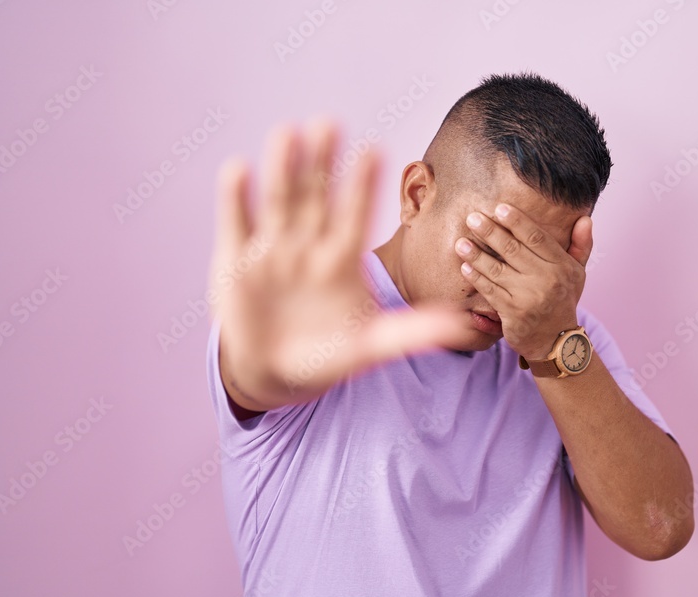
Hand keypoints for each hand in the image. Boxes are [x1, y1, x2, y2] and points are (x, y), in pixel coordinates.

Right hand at [210, 119, 468, 410]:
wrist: (273, 372)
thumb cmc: (326, 356)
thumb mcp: (369, 346)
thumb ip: (410, 333)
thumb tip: (462, 326)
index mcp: (342, 259)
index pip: (356, 215)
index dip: (362, 186)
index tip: (374, 150)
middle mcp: (309, 245)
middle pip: (316, 197)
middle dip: (321, 163)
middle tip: (329, 123)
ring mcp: (272, 250)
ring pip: (278, 201)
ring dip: (281, 168)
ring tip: (287, 133)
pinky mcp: (235, 261)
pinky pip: (235, 225)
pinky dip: (235, 199)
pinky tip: (237, 169)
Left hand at [453, 203, 592, 359]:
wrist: (556, 342)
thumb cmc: (563, 301)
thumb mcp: (577, 274)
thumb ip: (581, 245)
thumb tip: (585, 218)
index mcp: (562, 266)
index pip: (536, 238)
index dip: (517, 221)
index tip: (499, 208)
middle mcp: (546, 279)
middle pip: (513, 249)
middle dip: (491, 232)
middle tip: (472, 218)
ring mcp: (528, 297)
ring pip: (497, 269)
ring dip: (476, 254)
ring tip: (461, 242)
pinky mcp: (512, 312)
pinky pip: (490, 290)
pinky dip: (476, 277)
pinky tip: (465, 266)